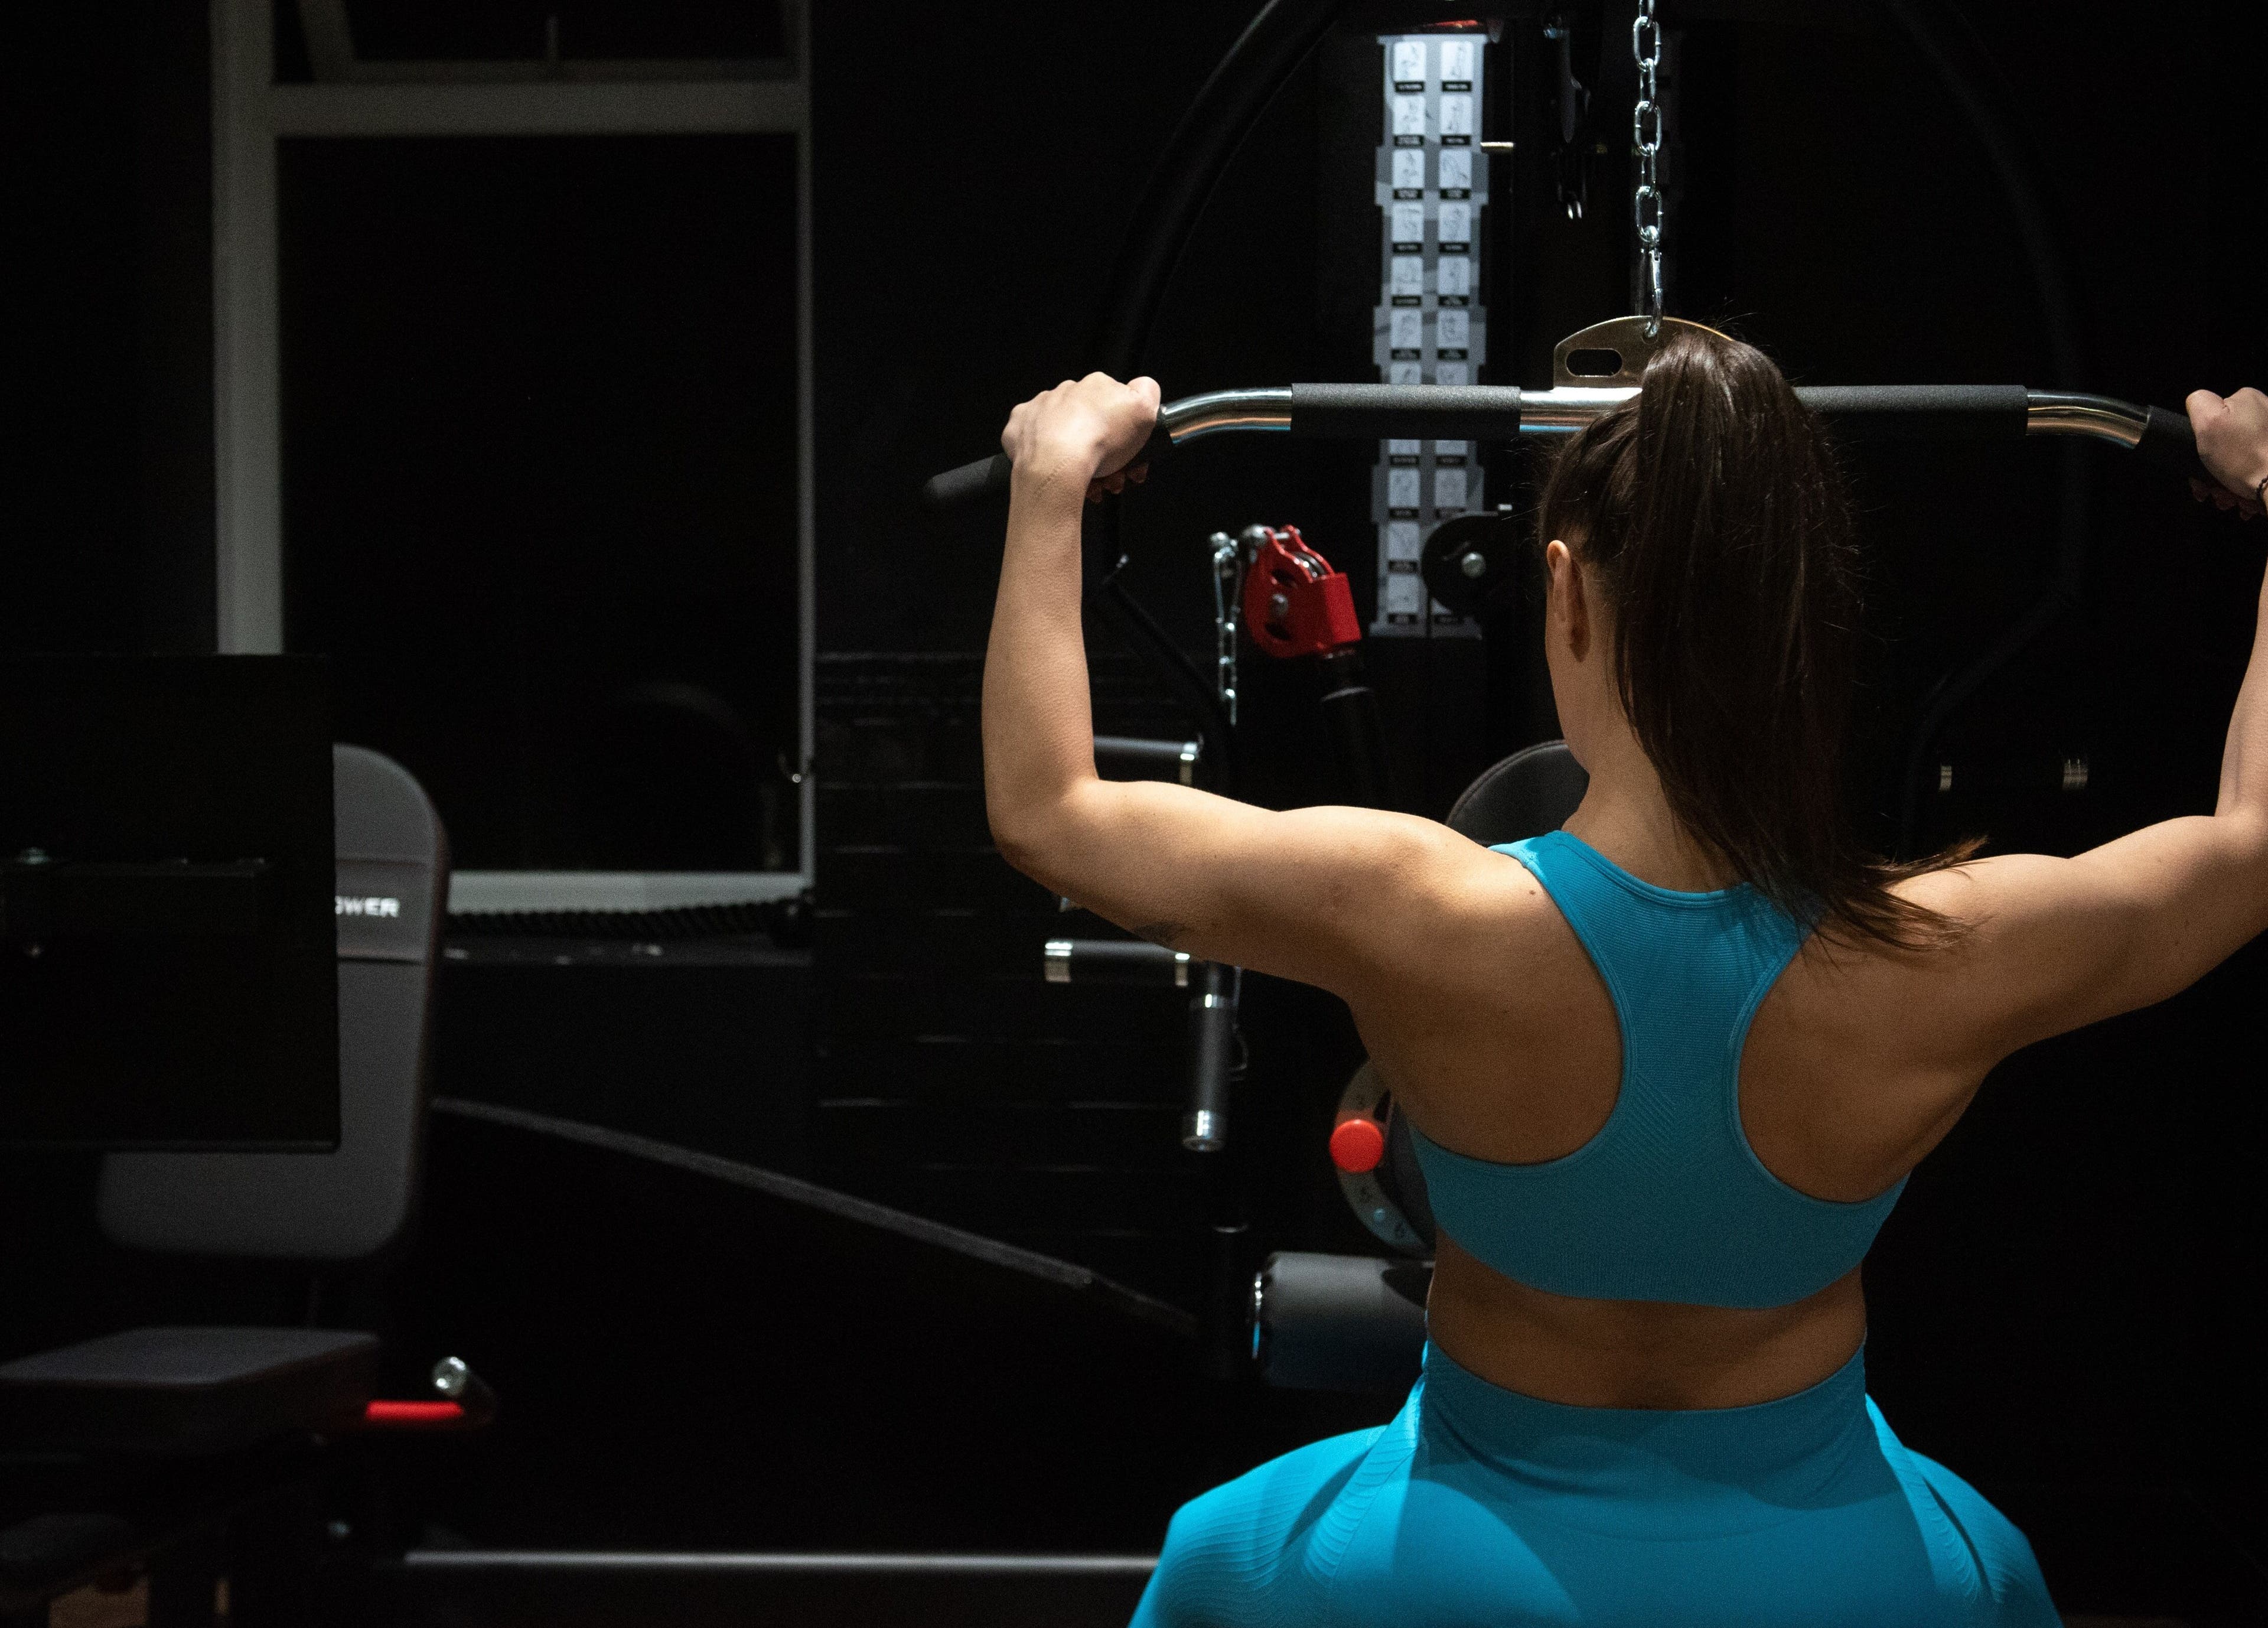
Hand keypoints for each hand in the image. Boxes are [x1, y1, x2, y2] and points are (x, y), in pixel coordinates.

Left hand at [1001, 373, 1161, 499]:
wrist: (1057, 464)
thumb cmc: (1102, 439)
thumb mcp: (1145, 410)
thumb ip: (1147, 391)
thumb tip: (1141, 387)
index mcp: (1095, 385)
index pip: (1116, 406)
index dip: (1127, 434)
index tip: (1131, 459)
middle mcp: (1065, 391)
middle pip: (1090, 423)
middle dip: (1104, 451)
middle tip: (1113, 478)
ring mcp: (1039, 408)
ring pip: (1064, 435)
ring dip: (1079, 459)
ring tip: (1090, 485)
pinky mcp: (1018, 429)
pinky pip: (1035, 442)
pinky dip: (1047, 457)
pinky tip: (1059, 471)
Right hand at [2187, 387, 2266, 519]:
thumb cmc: (2245, 457)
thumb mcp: (2208, 421)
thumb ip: (2198, 402)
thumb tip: (2200, 401)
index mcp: (2247, 399)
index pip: (2212, 417)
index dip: (2199, 444)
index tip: (2198, 468)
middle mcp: (2265, 411)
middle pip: (2226, 441)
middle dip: (2214, 468)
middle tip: (2212, 489)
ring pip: (2240, 457)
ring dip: (2228, 481)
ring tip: (2228, 497)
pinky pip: (2255, 466)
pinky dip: (2246, 482)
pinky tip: (2243, 496)